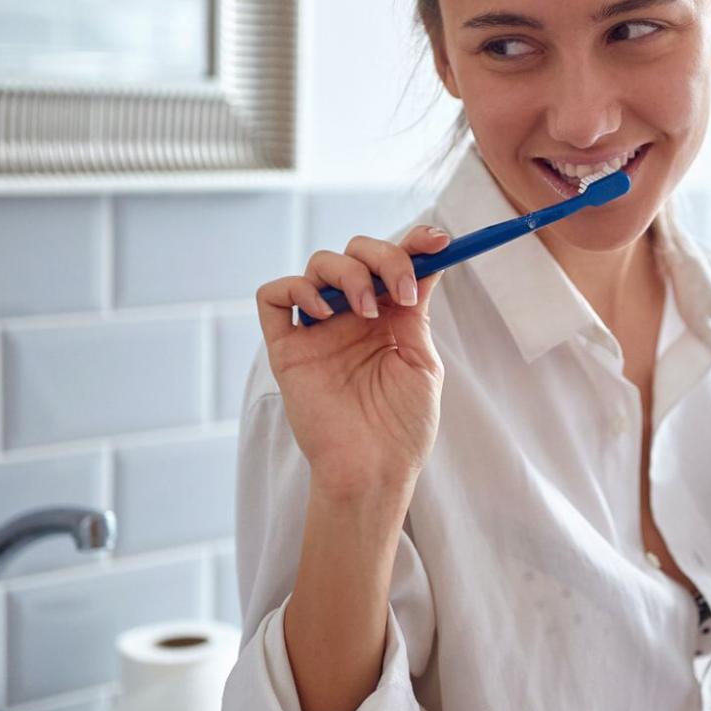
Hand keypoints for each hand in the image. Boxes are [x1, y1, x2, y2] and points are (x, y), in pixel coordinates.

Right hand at [254, 225, 451, 494]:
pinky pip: (273, 298)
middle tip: (403, 290)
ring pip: (317, 265)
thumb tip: (427, 262)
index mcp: (387, 317)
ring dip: (348, 274)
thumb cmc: (402, 427)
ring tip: (369, 312)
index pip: (393, 264)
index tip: (437, 240)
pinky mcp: (287, 348)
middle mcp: (351, 317)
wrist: (373, 470)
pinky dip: (295, 290)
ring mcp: (318, 330)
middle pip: (355, 253)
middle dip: (383, 257)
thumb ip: (416, 312)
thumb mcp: (422, 361)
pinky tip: (323, 312)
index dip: (412, 243)